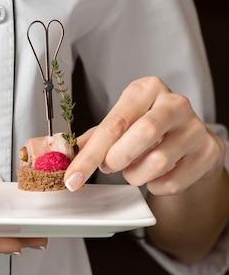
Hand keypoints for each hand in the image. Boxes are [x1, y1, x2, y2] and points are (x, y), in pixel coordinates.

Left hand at [62, 76, 228, 261]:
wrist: (187, 143)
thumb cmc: (147, 130)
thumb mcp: (119, 125)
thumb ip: (94, 139)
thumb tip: (66, 154)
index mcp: (146, 90)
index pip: (114, 123)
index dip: (90, 154)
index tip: (73, 177)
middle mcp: (175, 103)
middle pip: (143, 133)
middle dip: (117, 158)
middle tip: (108, 167)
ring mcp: (195, 127)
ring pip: (159, 161)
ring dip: (135, 175)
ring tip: (132, 170)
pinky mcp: (209, 151)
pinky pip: (173, 180)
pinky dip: (155, 185)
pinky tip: (154, 175)